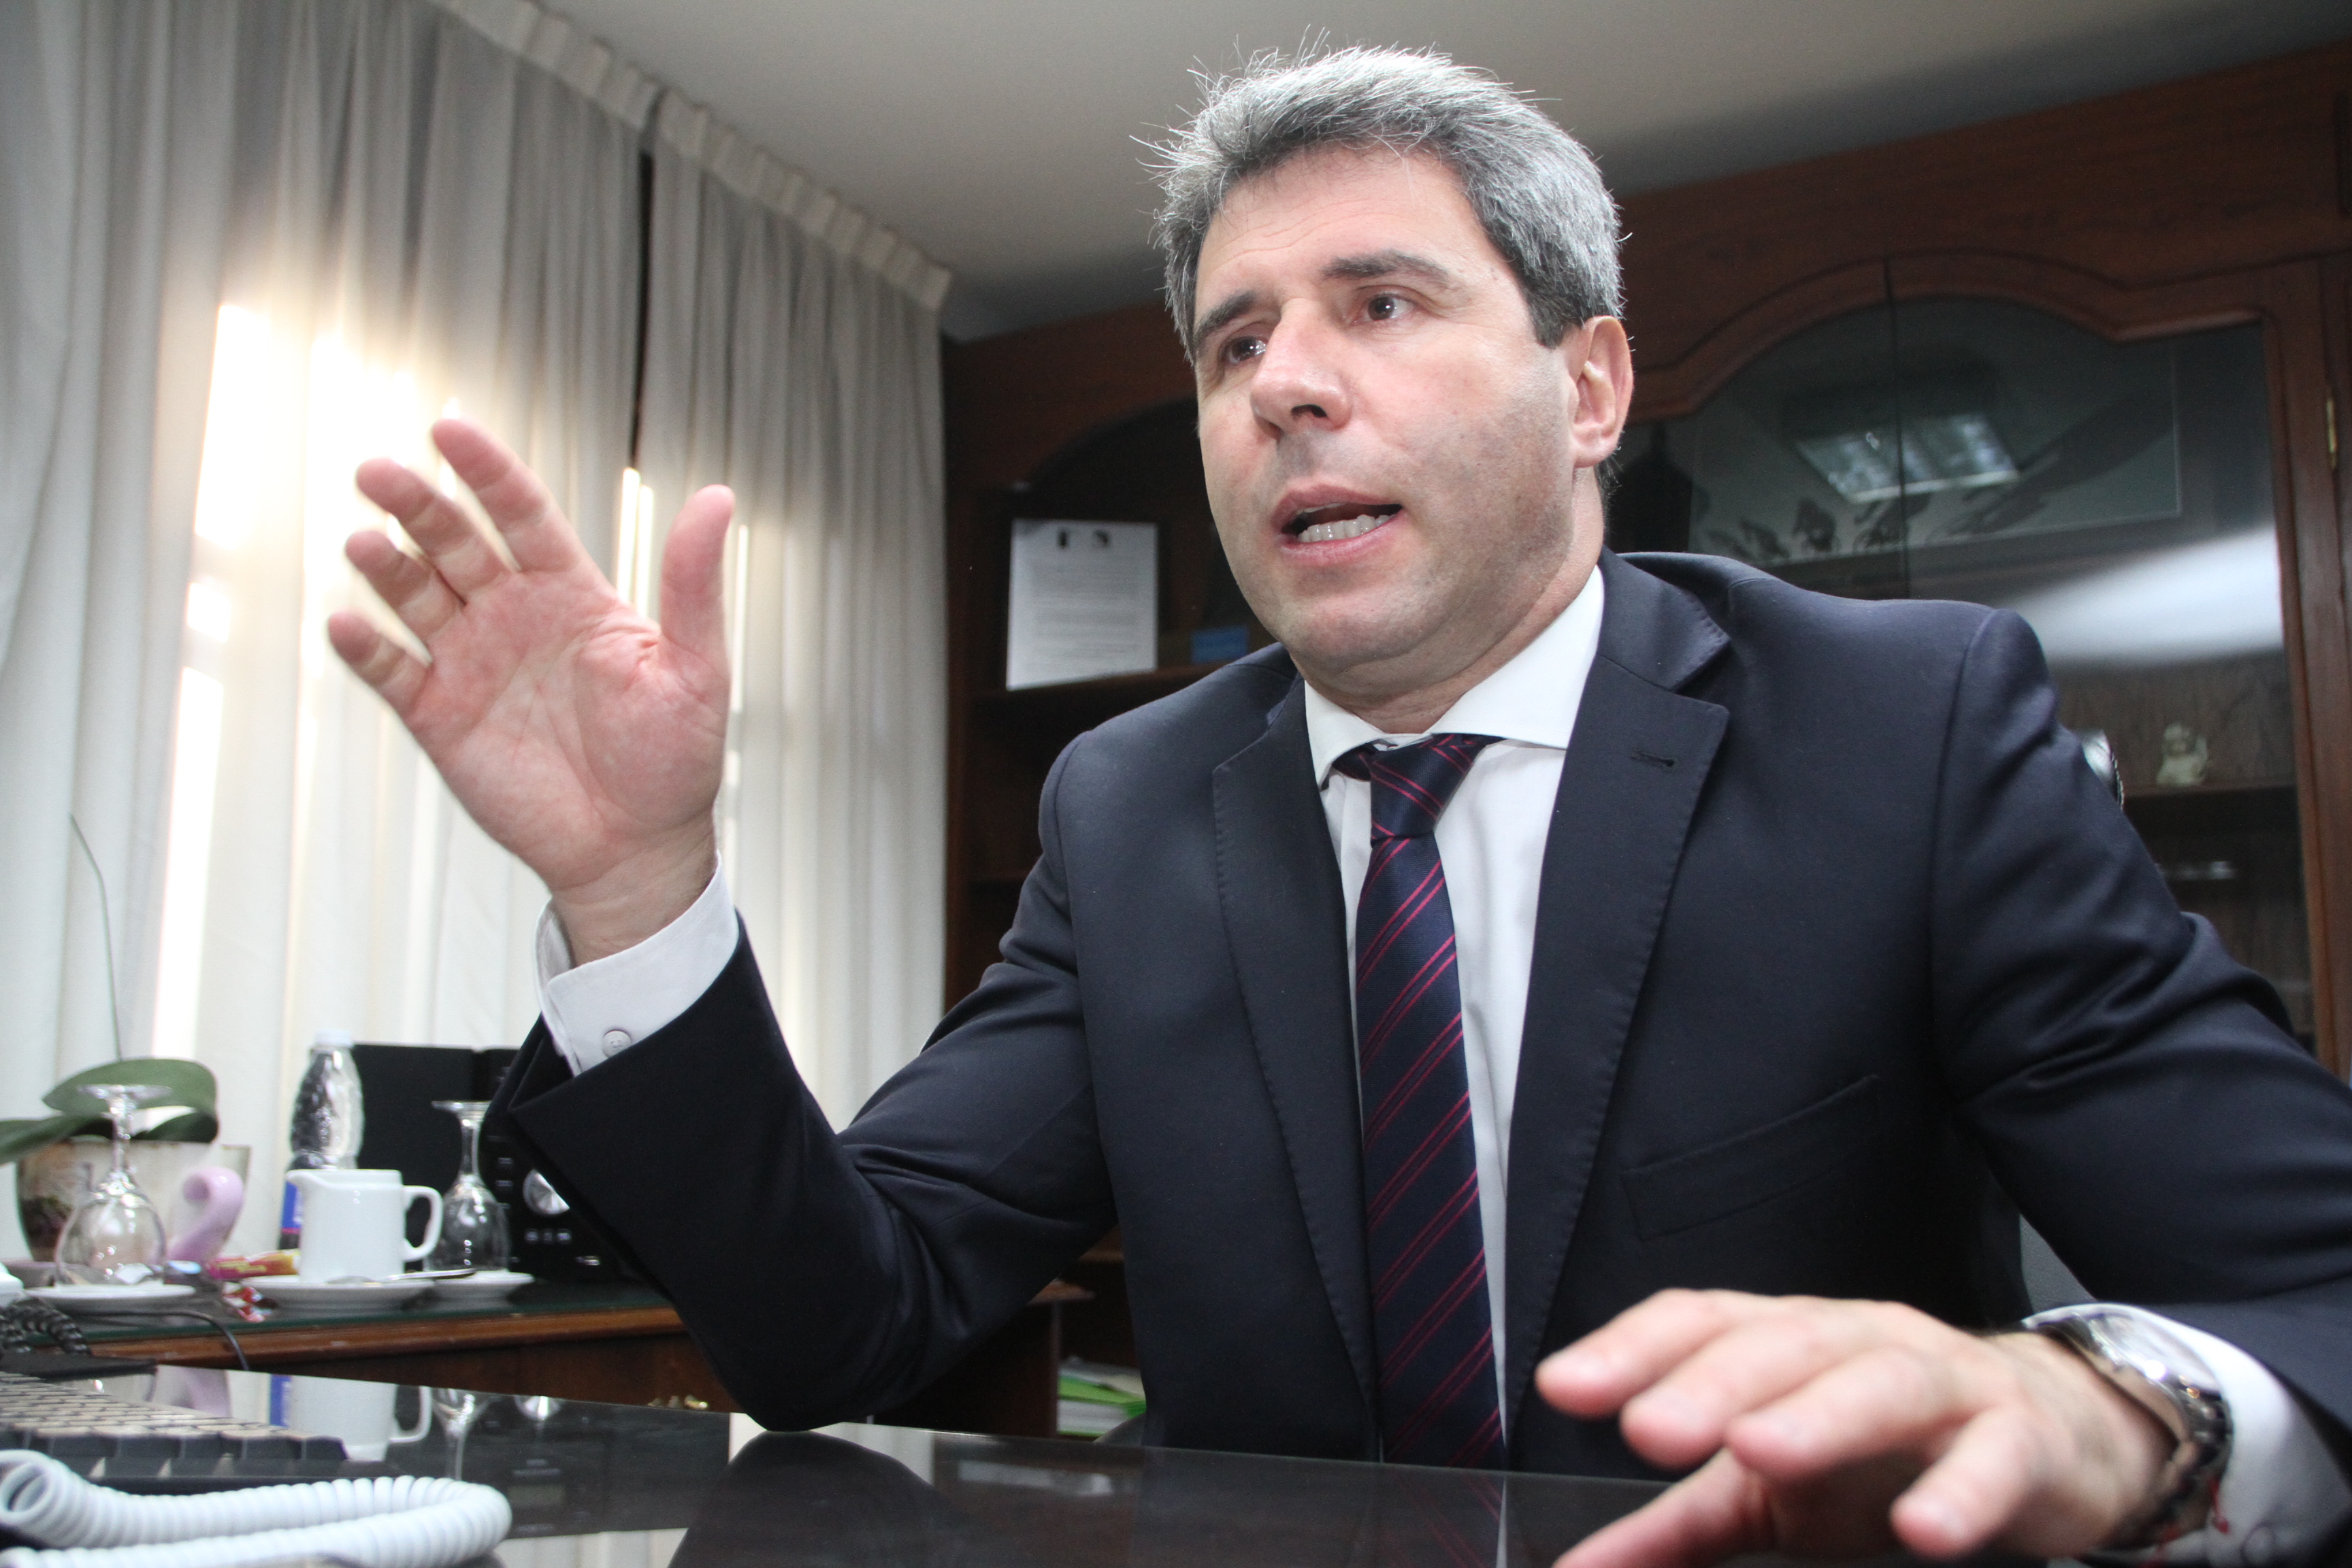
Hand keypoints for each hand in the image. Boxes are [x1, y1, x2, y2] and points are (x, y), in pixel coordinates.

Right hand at [328, 417, 733, 960]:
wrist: (637, 848)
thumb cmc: (676, 759)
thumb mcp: (696, 667)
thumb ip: (693, 584)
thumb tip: (716, 497)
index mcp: (570, 592)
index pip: (520, 513)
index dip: (486, 471)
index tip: (449, 431)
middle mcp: (513, 615)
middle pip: (454, 542)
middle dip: (417, 505)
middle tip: (379, 473)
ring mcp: (472, 662)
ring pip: (416, 597)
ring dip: (387, 569)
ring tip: (366, 543)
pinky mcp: (441, 716)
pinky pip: (393, 673)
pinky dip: (367, 649)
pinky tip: (349, 624)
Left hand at [1536, 1290, 2173, 1565]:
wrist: (2051, 1439)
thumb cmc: (1887, 1458)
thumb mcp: (1772, 1493)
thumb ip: (1675, 1526)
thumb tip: (1580, 1567)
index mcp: (1789, 1342)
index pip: (1701, 1322)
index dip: (1630, 1348)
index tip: (1564, 1387)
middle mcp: (1860, 1339)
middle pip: (1780, 1345)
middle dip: (1711, 1385)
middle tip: (1651, 1429)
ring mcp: (1946, 1379)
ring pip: (1881, 1383)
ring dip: (1818, 1417)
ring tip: (1758, 1453)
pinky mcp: (2023, 1437)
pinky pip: (1995, 1456)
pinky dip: (1959, 1489)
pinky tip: (1923, 1530)